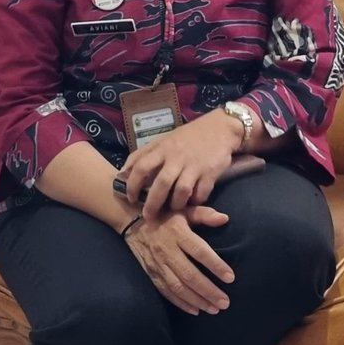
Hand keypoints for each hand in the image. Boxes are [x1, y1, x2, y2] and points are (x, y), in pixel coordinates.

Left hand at [121, 112, 243, 217]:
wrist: (221, 128)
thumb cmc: (188, 136)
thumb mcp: (163, 140)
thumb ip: (144, 154)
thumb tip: (122, 172)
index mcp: (162, 148)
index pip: (141, 166)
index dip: (132, 185)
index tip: (130, 198)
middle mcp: (177, 157)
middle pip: (161, 184)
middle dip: (152, 204)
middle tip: (148, 216)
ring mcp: (194, 165)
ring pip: (181, 191)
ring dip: (175, 205)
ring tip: (173, 209)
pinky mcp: (210, 172)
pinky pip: (201, 193)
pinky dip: (195, 201)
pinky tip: (192, 201)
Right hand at [124, 205, 234, 314]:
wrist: (132, 223)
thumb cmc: (165, 216)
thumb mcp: (184, 210)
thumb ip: (204, 214)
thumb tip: (225, 218)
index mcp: (178, 233)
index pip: (199, 252)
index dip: (215, 265)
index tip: (230, 278)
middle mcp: (167, 251)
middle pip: (189, 275)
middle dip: (208, 291)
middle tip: (225, 303)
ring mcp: (158, 264)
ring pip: (178, 287)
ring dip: (197, 300)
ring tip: (214, 309)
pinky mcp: (151, 274)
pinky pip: (166, 292)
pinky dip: (181, 303)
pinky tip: (195, 310)